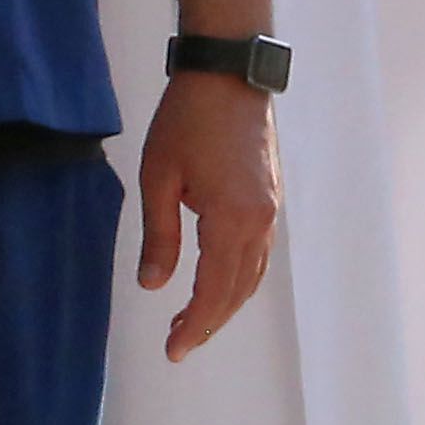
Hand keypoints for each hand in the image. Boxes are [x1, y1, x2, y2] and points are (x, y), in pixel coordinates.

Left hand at [132, 70, 279, 361]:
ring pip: (252, 275)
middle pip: (238, 291)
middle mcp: (261, 222)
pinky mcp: (270, 198)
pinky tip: (216, 282)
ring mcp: (271, 210)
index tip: (173, 351)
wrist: (228, 73)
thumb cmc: (187, 119)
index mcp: (233, 220)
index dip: (195, 325)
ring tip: (191, 321)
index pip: (214, 291)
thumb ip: (158, 237)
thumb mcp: (158, 178)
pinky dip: (238, 279)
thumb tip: (153, 286)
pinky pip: (258, 254)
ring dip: (225, 303)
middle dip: (208, 322)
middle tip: (176, 344)